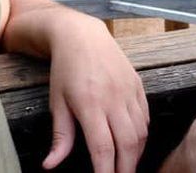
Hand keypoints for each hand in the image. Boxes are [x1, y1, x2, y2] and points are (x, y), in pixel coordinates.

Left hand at [41, 15, 148, 172]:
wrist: (83, 35)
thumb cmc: (65, 70)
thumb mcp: (57, 103)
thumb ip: (60, 136)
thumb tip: (50, 165)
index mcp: (90, 104)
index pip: (103, 147)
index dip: (106, 170)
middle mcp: (113, 98)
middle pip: (128, 143)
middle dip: (126, 168)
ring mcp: (129, 91)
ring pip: (141, 132)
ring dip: (136, 154)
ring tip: (127, 166)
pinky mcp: (138, 85)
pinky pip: (146, 117)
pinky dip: (142, 135)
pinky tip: (134, 144)